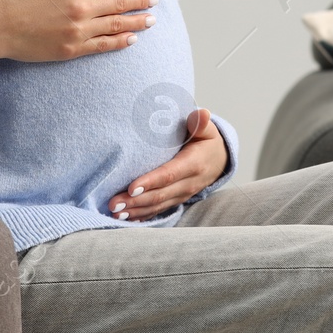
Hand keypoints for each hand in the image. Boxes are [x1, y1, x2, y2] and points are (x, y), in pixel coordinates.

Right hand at [0, 0, 157, 60]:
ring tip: (151, 19)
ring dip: (136, 22)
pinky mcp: (71, 49)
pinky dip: (119, 42)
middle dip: (140, 1)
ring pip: (115, 25)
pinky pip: (102, 45)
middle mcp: (81, 8)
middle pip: (119, 4)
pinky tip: (131, 39)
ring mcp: (78, 31)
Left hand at [107, 108, 227, 220]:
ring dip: (135, 210)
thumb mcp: (207, 131)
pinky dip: (141, 216)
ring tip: (114, 212)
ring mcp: (181, 195)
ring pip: (157, 206)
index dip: (151, 182)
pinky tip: (125, 218)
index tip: (132, 187)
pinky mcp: (175, 201)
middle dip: (136, 200)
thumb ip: (200, 123)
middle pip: (160, 195)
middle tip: (113, 203)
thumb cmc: (207, 142)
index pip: (170, 174)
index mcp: (194, 164)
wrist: (219, 162)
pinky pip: (157, 211)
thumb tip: (202, 114)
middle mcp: (188, 184)